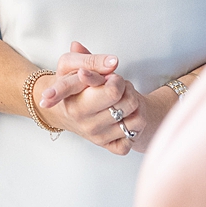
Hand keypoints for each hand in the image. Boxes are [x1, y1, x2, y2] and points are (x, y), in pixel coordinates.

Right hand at [36, 42, 170, 155]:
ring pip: (134, 113)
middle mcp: (83, 120)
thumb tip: (112, 63)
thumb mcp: (71, 65)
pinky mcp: (111, 146)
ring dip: (132, 100)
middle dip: (120, 83)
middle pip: (117, 95)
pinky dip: (136, 121)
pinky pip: (136, 131)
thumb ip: (90, 60)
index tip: (82, 74)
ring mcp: (97, 136)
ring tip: (119, 97)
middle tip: (112, 81)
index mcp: (71, 100)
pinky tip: (124, 115)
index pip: (80, 89)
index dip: (86, 79)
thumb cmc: (74, 86)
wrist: (69, 112)